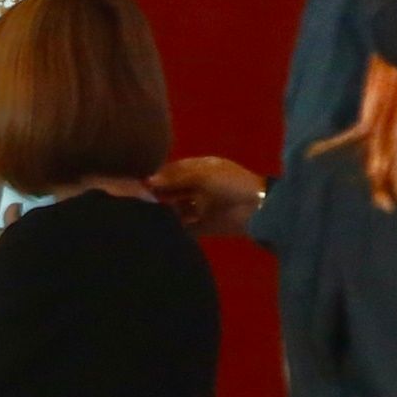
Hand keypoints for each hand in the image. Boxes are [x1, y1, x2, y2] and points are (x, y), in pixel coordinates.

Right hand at [148, 156, 264, 235]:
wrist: (257, 209)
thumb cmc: (231, 183)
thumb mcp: (202, 175)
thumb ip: (176, 179)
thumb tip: (149, 180)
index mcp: (201, 169)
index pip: (175, 170)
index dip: (160, 174)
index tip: (140, 180)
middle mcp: (199, 186)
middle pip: (174, 189)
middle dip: (159, 193)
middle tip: (139, 198)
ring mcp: (201, 206)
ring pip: (177, 208)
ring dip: (165, 211)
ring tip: (146, 214)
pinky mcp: (204, 226)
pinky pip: (185, 227)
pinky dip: (174, 228)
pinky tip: (159, 228)